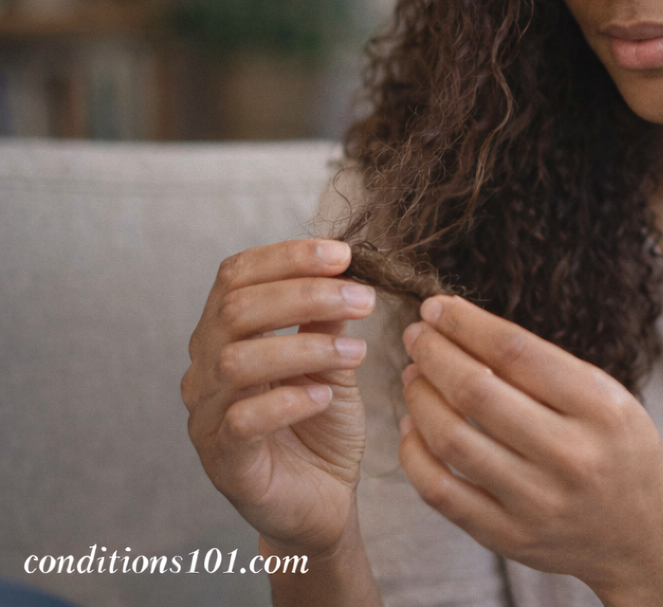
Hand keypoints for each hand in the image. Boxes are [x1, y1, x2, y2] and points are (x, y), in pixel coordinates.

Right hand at [182, 239, 375, 560]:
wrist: (321, 501)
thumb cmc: (320, 422)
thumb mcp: (332, 359)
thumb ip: (328, 318)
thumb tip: (343, 267)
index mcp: (223, 332)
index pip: (235, 275)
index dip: (286, 256)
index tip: (342, 256)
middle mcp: (204, 367)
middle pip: (236, 309)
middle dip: (305, 295)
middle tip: (363, 299)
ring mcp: (207, 415)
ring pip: (237, 361)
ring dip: (305, 347)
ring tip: (355, 352)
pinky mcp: (224, 461)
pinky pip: (242, 420)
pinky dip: (288, 401)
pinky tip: (324, 397)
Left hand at [398, 296, 662, 606]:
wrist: (647, 537)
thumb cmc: (620, 447)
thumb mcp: (606, 395)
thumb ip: (544, 368)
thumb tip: (462, 328)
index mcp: (599, 408)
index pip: (515, 352)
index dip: (464, 323)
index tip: (435, 306)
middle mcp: (570, 457)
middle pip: (476, 393)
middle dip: (434, 354)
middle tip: (416, 335)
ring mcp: (538, 503)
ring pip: (451, 441)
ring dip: (419, 398)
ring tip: (413, 374)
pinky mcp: (510, 538)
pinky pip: (442, 493)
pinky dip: (416, 454)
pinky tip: (413, 426)